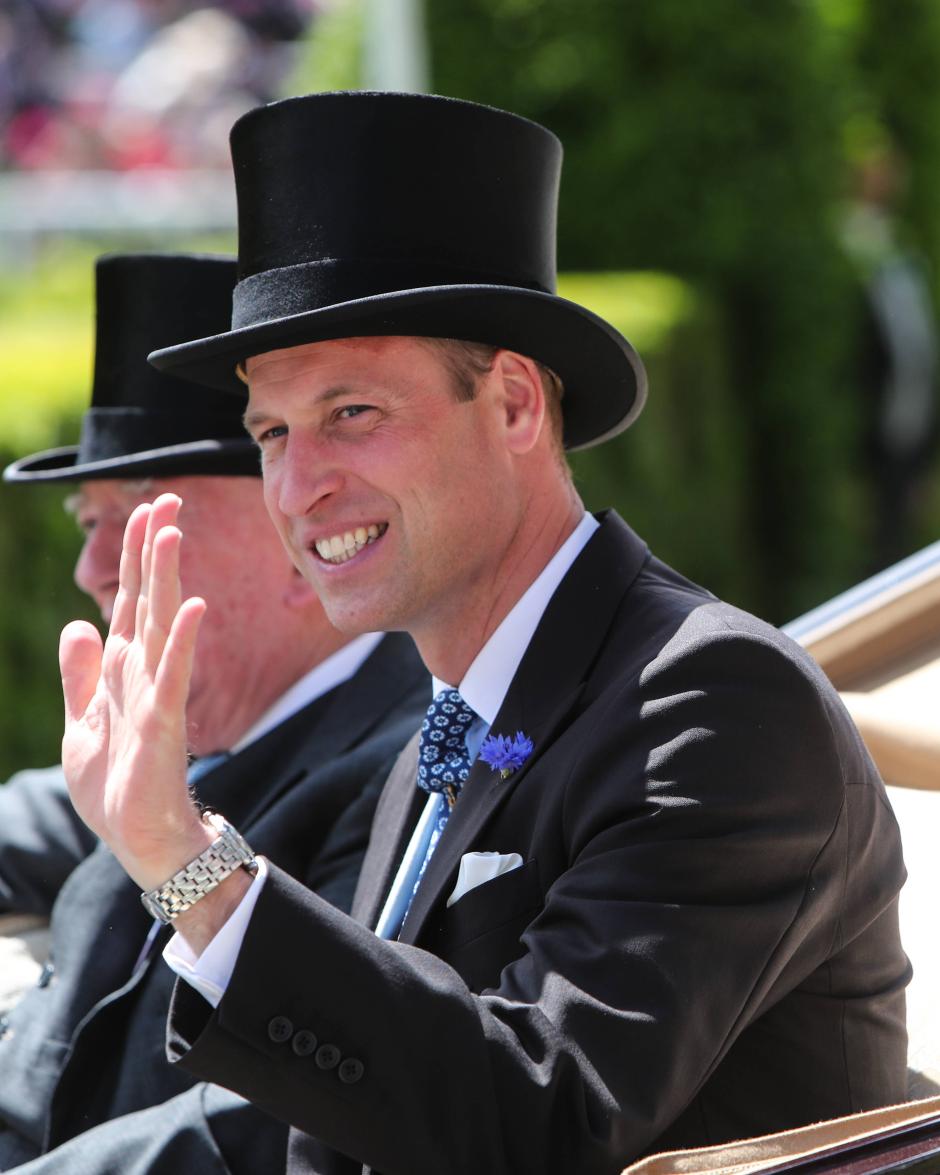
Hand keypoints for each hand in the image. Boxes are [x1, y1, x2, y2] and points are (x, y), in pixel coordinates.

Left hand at [59, 494, 212, 890]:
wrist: (137, 837)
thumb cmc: (116, 783)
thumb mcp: (81, 722)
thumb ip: (80, 673)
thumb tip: (77, 622)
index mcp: (122, 668)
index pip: (129, 600)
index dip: (134, 557)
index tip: (146, 512)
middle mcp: (143, 671)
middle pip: (148, 599)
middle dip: (153, 550)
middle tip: (166, 501)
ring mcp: (156, 693)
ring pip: (161, 624)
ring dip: (166, 579)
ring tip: (172, 534)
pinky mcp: (163, 722)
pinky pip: (173, 674)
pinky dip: (181, 641)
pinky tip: (191, 608)